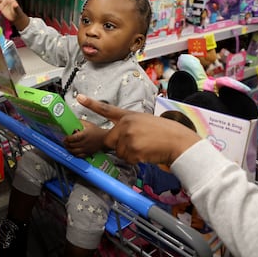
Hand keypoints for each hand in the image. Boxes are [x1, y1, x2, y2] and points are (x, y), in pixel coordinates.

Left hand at [62, 120, 106, 157]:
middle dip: (66, 143)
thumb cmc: (97, 131)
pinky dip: (74, 154)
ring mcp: (86, 149)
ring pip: (74, 151)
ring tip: (67, 146)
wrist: (105, 138)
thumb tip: (73, 121)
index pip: (72, 138)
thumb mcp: (88, 124)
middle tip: (64, 141)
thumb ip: (80, 122)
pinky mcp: (88, 153)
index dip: (67, 138)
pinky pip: (79, 156)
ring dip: (69, 149)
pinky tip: (73, 151)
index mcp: (84, 135)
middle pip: (71, 145)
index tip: (65, 137)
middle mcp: (84, 143)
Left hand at [76, 94, 200, 165]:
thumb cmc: (164, 133)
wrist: (179, 142)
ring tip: (145, 147)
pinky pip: (127, 159)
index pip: (106, 109)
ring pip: (119, 152)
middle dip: (121, 146)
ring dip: (130, 154)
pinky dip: (136, 160)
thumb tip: (116, 138)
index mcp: (128, 116)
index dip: (91, 104)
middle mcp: (126, 124)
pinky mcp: (132, 149)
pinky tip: (147, 153)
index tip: (78, 97)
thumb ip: (127, 126)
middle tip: (139, 144)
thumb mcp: (143, 122)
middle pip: (110, 141)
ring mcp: (128, 136)